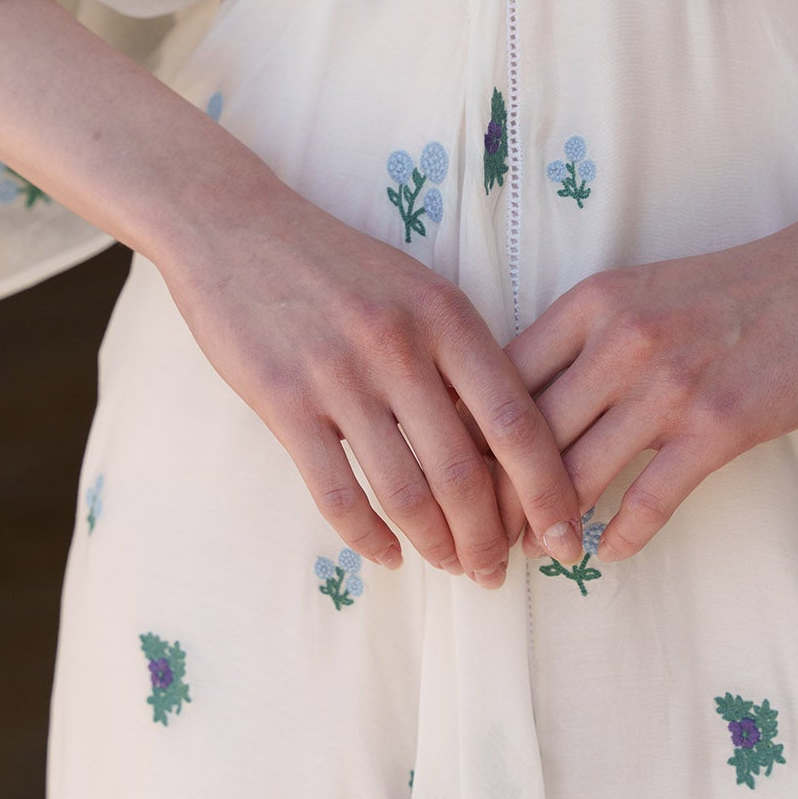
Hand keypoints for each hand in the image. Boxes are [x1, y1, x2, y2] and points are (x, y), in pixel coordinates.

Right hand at [156, 171, 587, 586]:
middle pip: (465, 473)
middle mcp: (400, 345)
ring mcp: (339, 374)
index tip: (564, 539)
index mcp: (446, 314)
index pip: (516, 422)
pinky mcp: (283, 400)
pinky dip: (368, 537)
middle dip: (489, 539)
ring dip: (436, 545)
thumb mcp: (413, 287)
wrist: (234, 226)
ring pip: (405, 492)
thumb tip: (500, 449)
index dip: (548, 492)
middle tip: (496, 572)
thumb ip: (456, 357)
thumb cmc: (333, 263)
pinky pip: (336, 493)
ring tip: (451, 567)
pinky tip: (386, 555)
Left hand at [503, 149, 797, 563]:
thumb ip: (587, 337)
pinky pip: (650, 497)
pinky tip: (608, 552)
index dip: (469, 434)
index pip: (500, 377)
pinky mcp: (719, 425)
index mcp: (591, 302)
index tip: (453, 475)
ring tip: (537, 553)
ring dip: (550, 524)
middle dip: (497, 494)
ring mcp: (668, 384)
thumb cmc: (737, 287)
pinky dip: (620, 533)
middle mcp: (618, 340)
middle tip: (481, 536)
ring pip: (577, 471)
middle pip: (526, 434)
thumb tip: (528, 398)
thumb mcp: (643, 290)